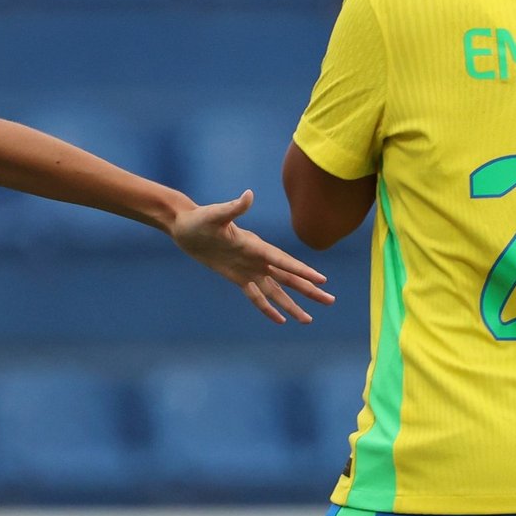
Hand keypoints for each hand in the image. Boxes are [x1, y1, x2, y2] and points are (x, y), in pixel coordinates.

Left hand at [171, 190, 333, 323]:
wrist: (185, 226)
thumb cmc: (200, 219)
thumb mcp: (215, 215)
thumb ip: (233, 208)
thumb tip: (248, 195)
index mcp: (255, 245)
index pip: (283, 261)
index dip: (301, 270)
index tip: (321, 280)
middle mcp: (257, 258)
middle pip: (288, 278)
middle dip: (309, 290)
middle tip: (330, 301)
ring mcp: (248, 269)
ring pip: (276, 291)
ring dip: (292, 305)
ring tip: (309, 320)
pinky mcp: (237, 277)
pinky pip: (256, 296)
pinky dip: (267, 308)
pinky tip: (280, 320)